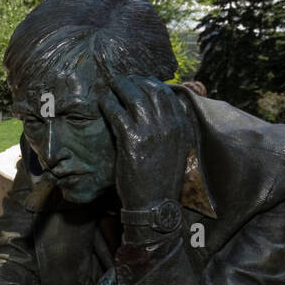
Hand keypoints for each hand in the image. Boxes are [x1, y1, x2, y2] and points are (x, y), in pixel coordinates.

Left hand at [98, 77, 190, 211]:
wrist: (155, 204)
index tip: (140, 81)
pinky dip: (109, 104)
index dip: (151, 84)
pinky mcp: (132, 139)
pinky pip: (117, 113)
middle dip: (135, 81)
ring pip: (134, 97)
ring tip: (111, 86)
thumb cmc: (162, 179)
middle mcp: (169, 125)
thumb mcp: (175, 149)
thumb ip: (170, 129)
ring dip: (120, 87)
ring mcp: (151, 131)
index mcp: (182, 126)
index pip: (167, 94)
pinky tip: (103, 102)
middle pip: (151, 90)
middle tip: (122, 80)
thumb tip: (156, 111)